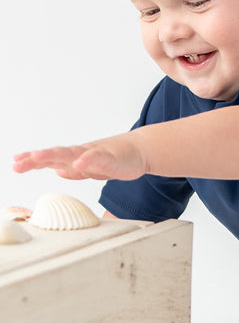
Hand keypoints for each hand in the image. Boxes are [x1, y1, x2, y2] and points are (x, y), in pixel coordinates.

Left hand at [13, 133, 148, 180]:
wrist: (139, 151)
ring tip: (37, 157)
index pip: (50, 159)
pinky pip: (97, 158)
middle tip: (17, 162)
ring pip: (71, 154)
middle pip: (55, 155)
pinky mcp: (110, 158)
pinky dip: (87, 160)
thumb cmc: (115, 160)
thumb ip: (74, 170)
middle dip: (35, 159)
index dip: (32, 161)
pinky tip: (78, 162)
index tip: (15, 162)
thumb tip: (57, 171)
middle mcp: (81, 154)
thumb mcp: (91, 169)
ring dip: (53, 155)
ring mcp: (95, 154)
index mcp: (75, 158)